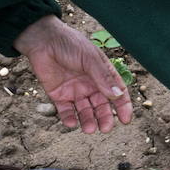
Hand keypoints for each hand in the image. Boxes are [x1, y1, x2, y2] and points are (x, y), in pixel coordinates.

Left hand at [14, 15, 132, 132]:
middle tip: (105, 129)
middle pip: (102, 106)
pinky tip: (71, 122)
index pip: (117, 92)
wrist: (43, 40)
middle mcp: (90, 84)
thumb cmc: (70, 44)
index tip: (126, 120)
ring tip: (88, 129)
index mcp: (102, 74)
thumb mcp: (89, 59)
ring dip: (88, 121)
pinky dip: (69, 118)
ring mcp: (75, 91)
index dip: (123, 106)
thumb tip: (117, 95)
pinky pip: (66, 111)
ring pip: (85, 111)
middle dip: (105, 118)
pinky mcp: (59, 95)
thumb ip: (103, 77)